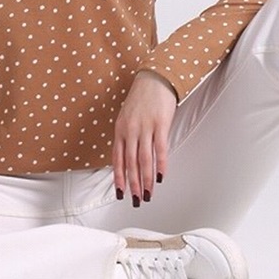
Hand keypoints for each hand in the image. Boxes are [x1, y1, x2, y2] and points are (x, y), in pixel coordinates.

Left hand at [112, 70, 177, 205]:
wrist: (154, 78)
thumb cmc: (141, 98)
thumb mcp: (127, 116)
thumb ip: (126, 135)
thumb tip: (128, 156)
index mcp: (120, 130)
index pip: (117, 159)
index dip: (119, 178)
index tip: (121, 193)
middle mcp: (130, 130)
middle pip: (131, 163)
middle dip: (133, 184)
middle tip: (136, 200)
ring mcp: (145, 127)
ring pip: (144, 160)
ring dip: (146, 180)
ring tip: (147, 194)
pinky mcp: (160, 124)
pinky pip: (160, 149)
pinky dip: (160, 164)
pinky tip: (160, 177)